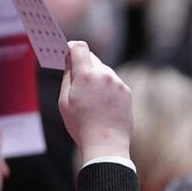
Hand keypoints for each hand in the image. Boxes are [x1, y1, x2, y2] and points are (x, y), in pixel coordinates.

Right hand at [59, 41, 131, 162]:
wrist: (106, 143)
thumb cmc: (81, 124)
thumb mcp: (64, 101)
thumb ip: (68, 77)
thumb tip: (70, 61)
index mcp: (86, 75)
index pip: (80, 48)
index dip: (71, 47)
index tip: (66, 51)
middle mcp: (105, 74)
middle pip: (92, 58)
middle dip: (83, 64)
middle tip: (74, 75)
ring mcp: (118, 83)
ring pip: (104, 71)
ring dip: (95, 77)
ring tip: (88, 97)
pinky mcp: (127, 92)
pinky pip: (113, 83)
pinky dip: (106, 87)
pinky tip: (101, 103)